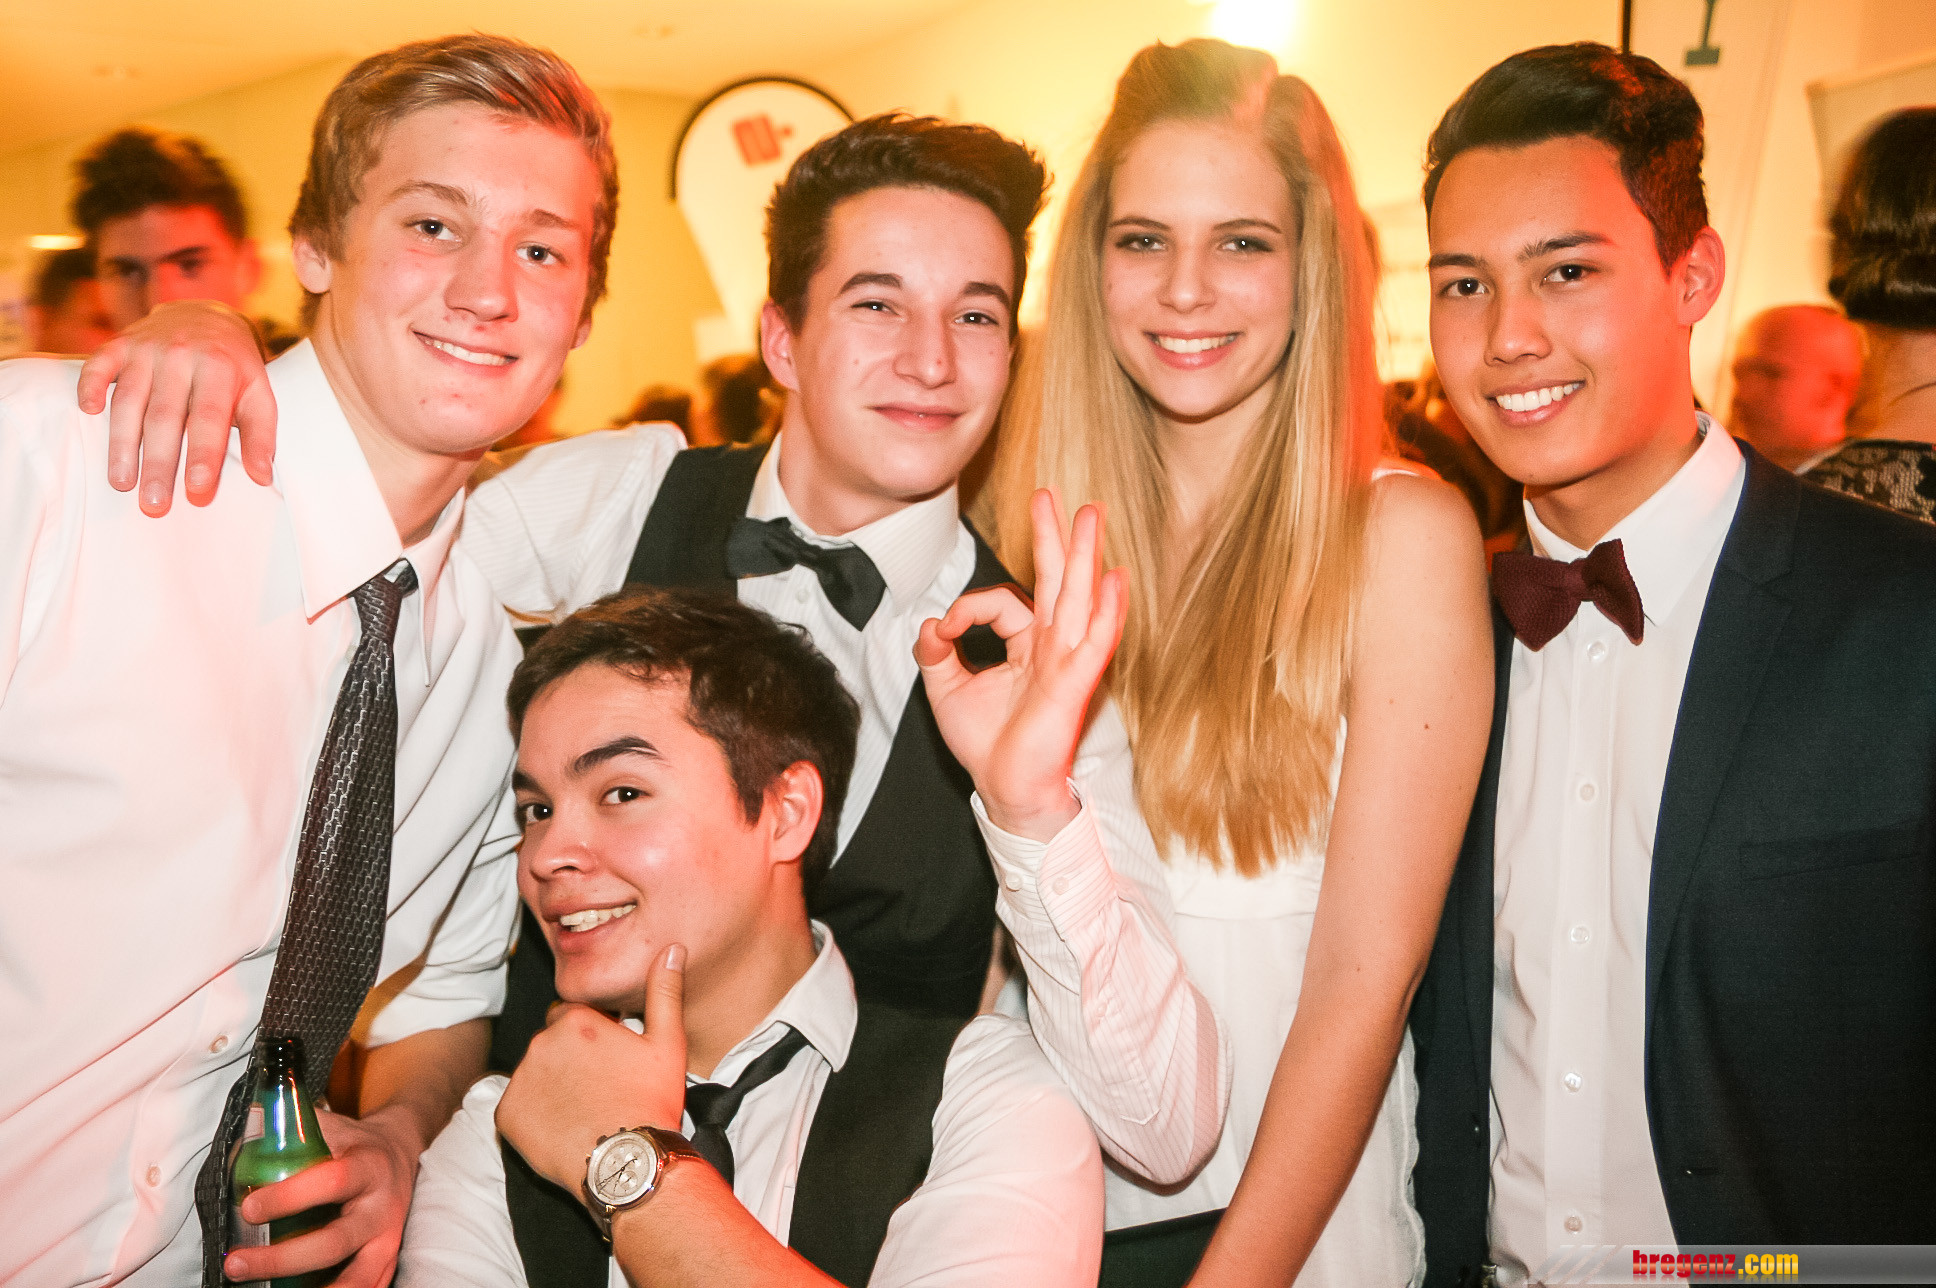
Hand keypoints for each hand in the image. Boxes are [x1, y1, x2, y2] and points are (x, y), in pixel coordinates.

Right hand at [76, 300, 276, 515]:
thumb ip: (261, 435)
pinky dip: (90, 387)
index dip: (204, 454)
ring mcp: (146, 348)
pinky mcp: (119, 344)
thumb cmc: (234, 367)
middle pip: (165, 416)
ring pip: (128, 400)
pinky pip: (98, 365)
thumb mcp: (259, 394)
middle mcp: (181, 355)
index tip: (198, 489)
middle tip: (153, 503)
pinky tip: (87, 412)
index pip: (209, 417)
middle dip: (158, 463)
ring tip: (121, 482)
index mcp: (219, 368)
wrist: (205, 313)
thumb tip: (263, 477)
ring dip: (122, 443)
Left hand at [222, 1103, 421, 1286]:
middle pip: (335, 1242)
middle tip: (237, 1263)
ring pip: (356, 1278)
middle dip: (283, 1259)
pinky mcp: (388, 1260)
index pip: (332, 1182)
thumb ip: (289, 1128)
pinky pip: (368, 1287)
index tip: (249, 1208)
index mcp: (368, 1167)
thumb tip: (242, 1130)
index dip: (290, 1197)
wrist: (402, 1151)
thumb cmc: (352, 1143)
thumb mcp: (330, 1127)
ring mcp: (388, 1239)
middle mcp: (382, 1207)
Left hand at [495, 945, 688, 1192]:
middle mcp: (540, 1043)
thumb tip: (672, 949)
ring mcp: (520, 1080)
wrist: (627, 1163)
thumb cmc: (651, 1102)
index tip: (606, 1061)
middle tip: (597, 1088)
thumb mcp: (668, 1043)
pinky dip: (533, 1115)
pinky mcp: (506, 1115)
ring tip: (581, 1110)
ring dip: (550, 1085)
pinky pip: (516, 1107)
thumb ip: (665, 991)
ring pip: (533, 1074)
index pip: (570, 1016)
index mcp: (576, 1021)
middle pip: (549, 1044)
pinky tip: (561, 1128)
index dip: (589, 1037)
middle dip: (567, 1059)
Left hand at [917, 490, 1126, 840]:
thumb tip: (930, 625)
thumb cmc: (987, 745)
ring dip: (1085, 555)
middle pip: (1055, 580)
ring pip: (1077, 598)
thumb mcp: (947, 690)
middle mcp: (1050, 646)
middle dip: (1053, 537)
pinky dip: (1106, 610)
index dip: (967, 608)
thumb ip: (936, 653)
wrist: (1006, 789)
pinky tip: (1115, 580)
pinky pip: (1094, 641)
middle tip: (1052, 496)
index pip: (1002, 601)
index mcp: (1026, 645)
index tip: (942, 634)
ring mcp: (1066, 661)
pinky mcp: (1074, 683)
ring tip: (1091, 515)